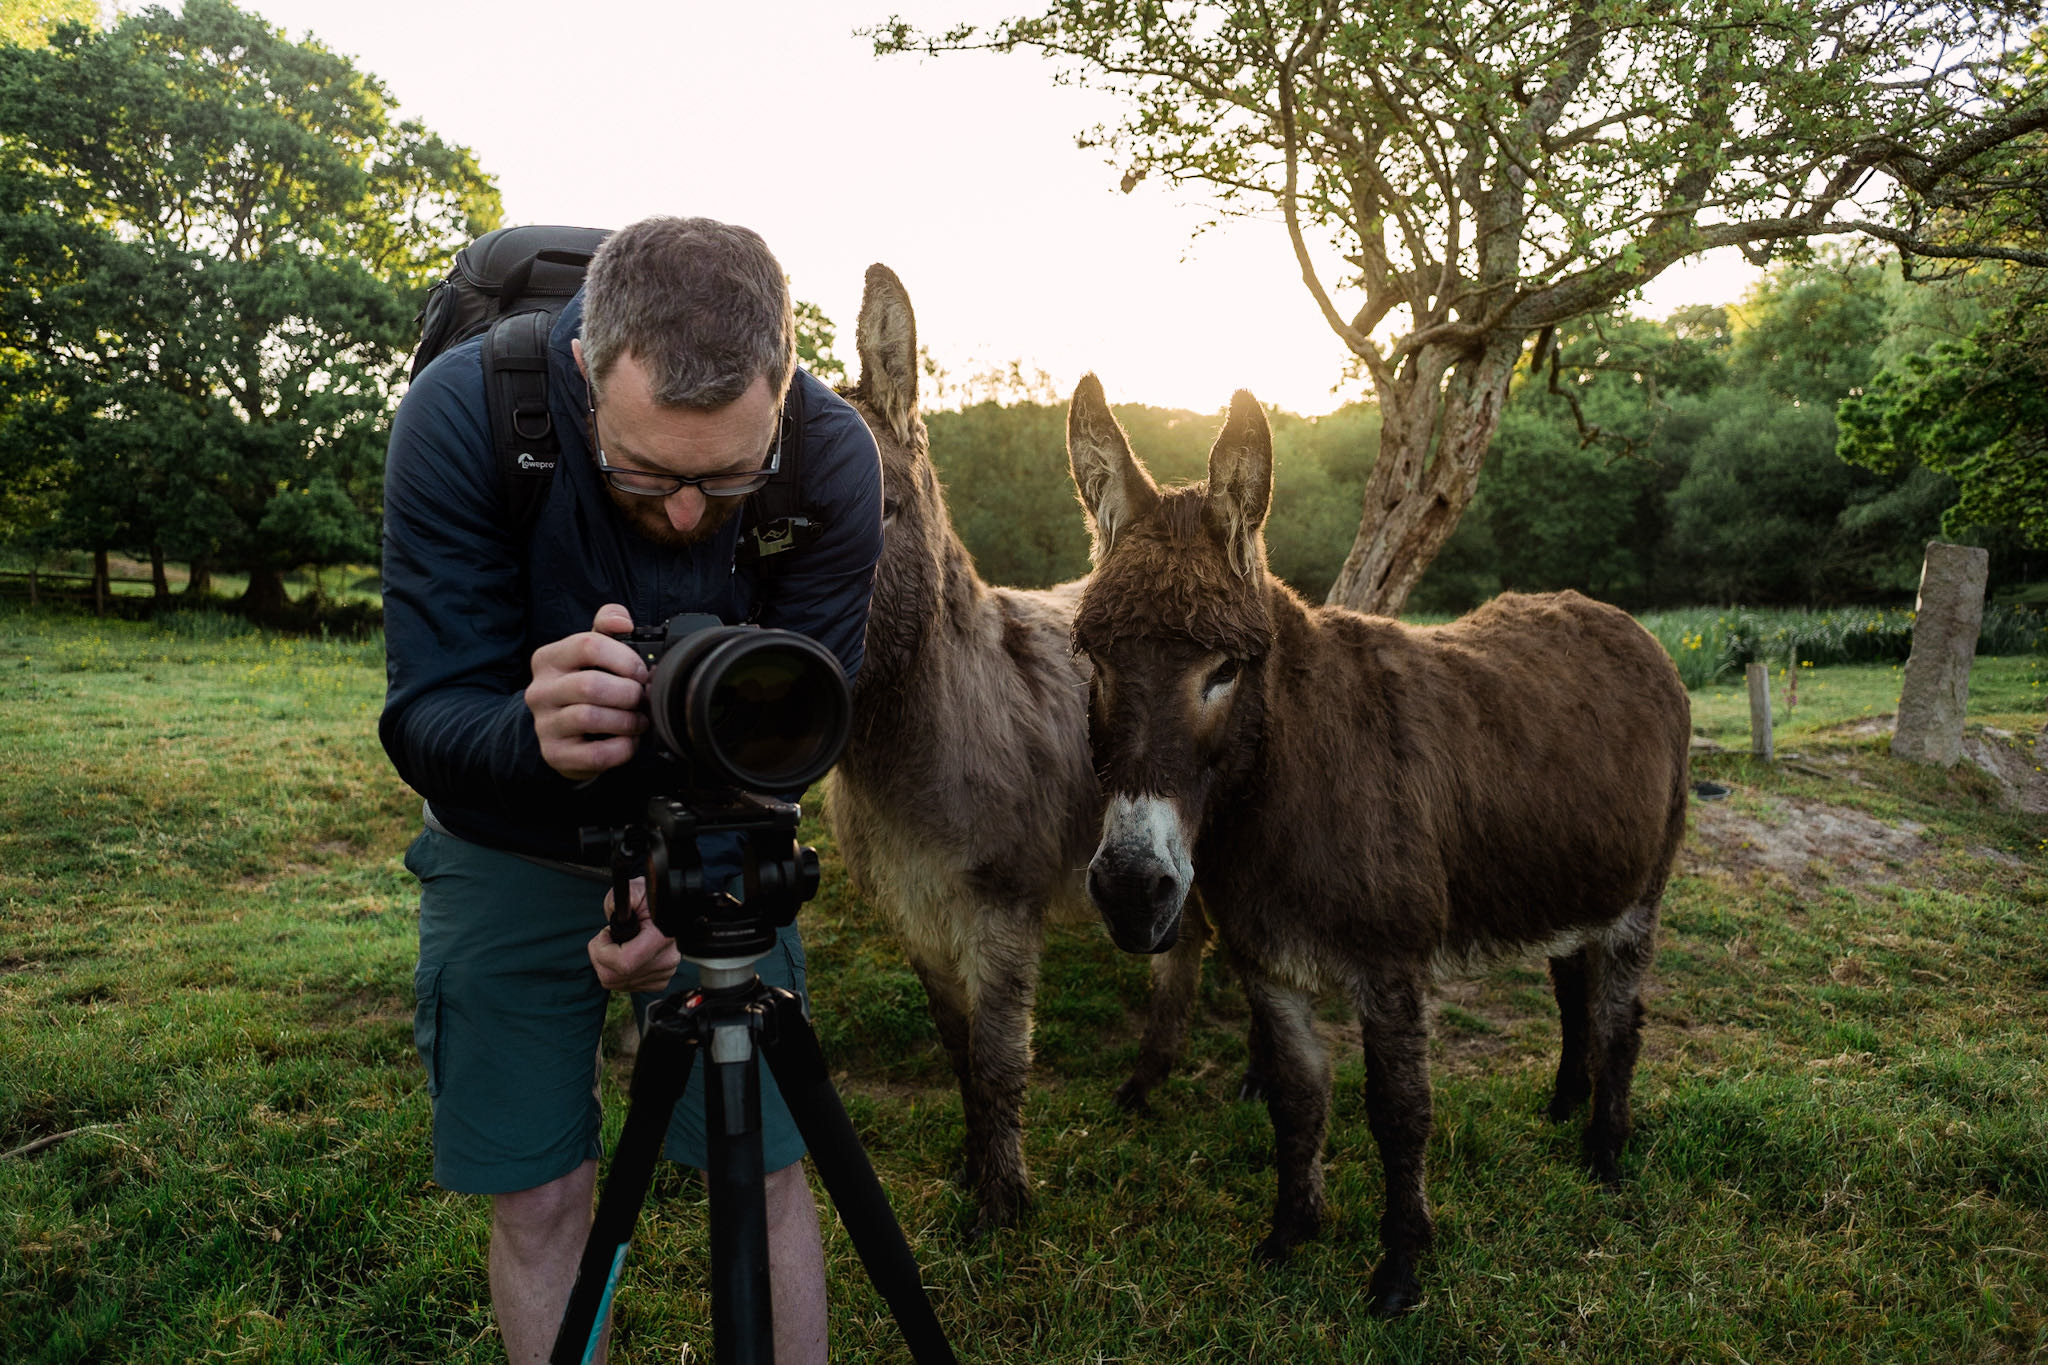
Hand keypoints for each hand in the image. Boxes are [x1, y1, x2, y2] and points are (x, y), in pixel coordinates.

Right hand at [526, 603, 649, 780]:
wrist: (561, 733)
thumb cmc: (583, 686)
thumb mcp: (590, 653)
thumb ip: (606, 627)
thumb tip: (622, 620)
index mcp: (549, 659)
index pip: (589, 646)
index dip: (625, 659)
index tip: (641, 672)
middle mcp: (540, 691)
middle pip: (591, 684)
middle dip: (628, 692)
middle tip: (642, 699)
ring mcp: (545, 725)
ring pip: (590, 717)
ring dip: (627, 720)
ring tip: (639, 720)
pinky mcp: (556, 754)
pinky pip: (596, 754)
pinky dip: (622, 748)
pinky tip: (628, 741)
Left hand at [588, 876, 680, 992]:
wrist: (670, 909)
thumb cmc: (651, 899)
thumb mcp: (635, 890)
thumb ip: (621, 898)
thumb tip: (615, 910)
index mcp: (661, 937)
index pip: (623, 963)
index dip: (604, 951)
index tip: (606, 933)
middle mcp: (666, 960)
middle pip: (614, 977)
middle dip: (600, 958)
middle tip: (607, 938)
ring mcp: (664, 973)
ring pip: (616, 983)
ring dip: (607, 965)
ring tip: (619, 944)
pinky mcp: (659, 981)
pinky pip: (625, 985)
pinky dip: (618, 972)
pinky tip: (626, 954)